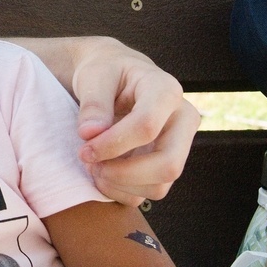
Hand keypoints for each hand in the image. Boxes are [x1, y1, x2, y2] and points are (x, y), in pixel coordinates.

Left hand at [69, 39, 201, 205]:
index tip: (84, 148)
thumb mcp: (94, 76)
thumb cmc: (106, 73)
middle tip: (90, 164)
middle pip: (168, 164)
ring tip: (93, 166)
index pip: (147, 127)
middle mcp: (183, 120)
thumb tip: (90, 134)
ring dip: (119, 184)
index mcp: (167, 91)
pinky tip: (103, 173)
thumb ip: (93, 103)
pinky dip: (121, 191)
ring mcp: (179, 145)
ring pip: (159, 186)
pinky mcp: (167, 163)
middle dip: (123, 173)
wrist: (116, 78)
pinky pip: (149, 193)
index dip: (112, 144)